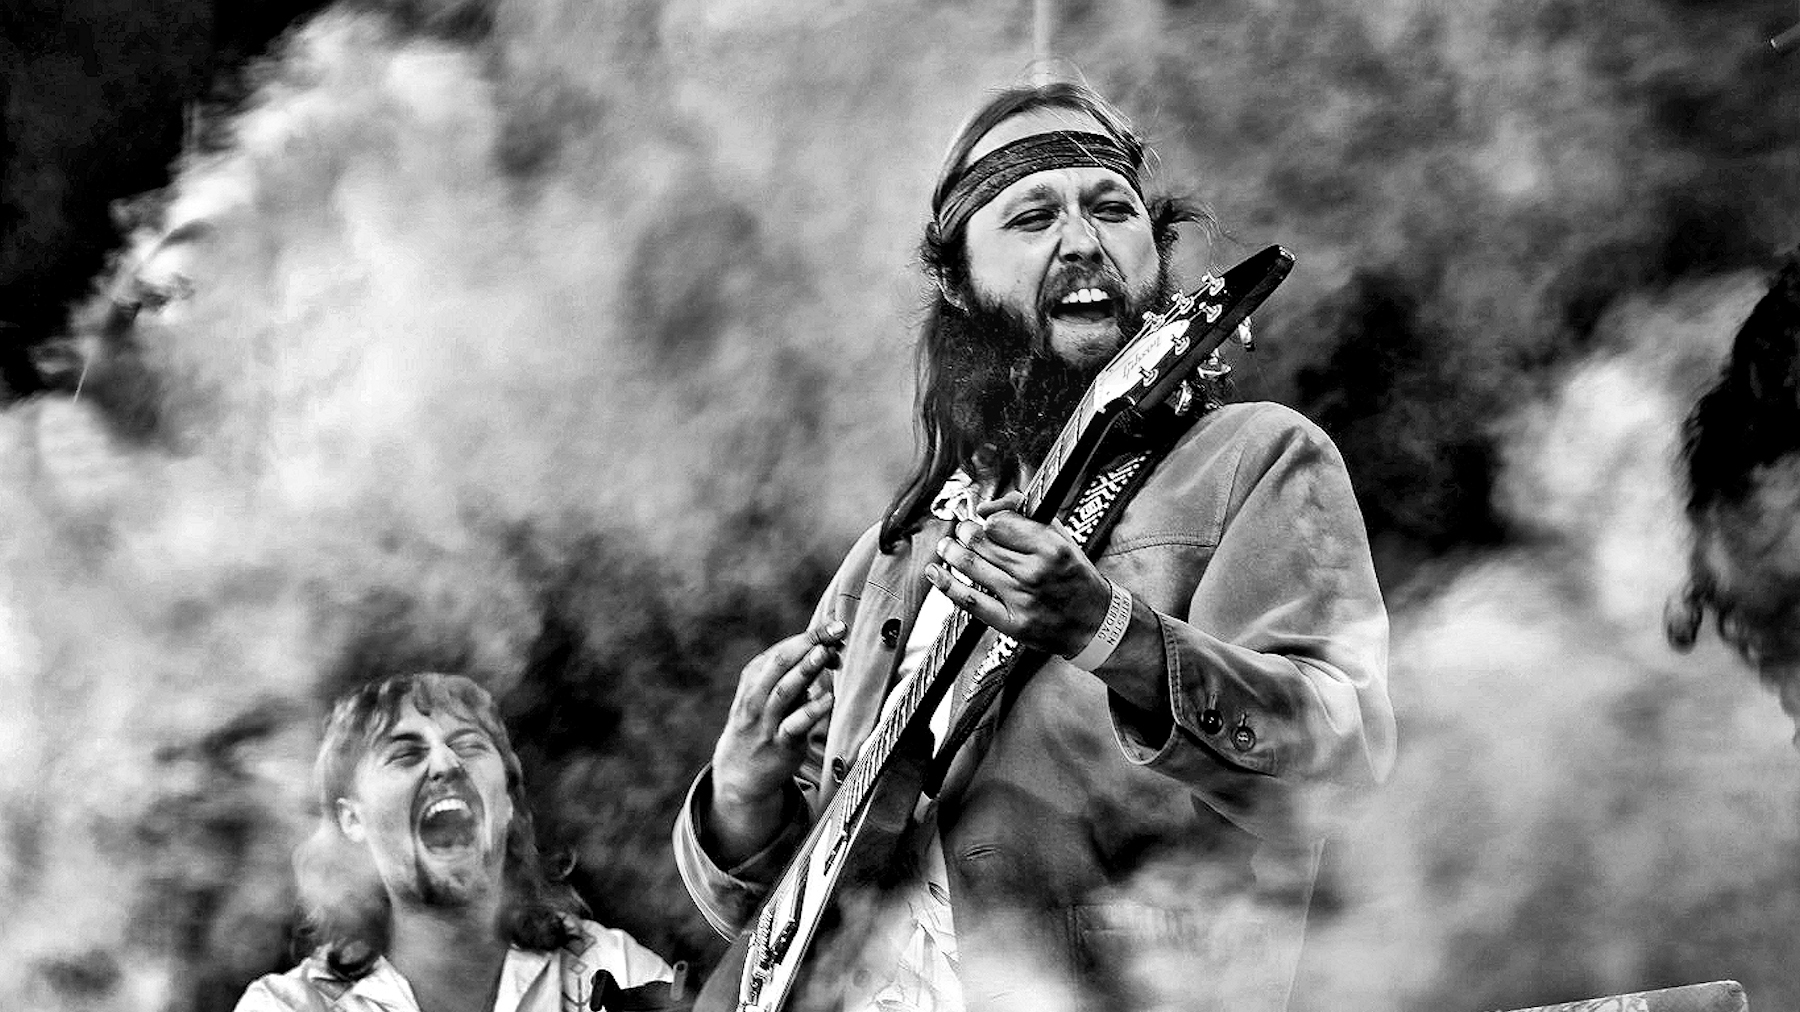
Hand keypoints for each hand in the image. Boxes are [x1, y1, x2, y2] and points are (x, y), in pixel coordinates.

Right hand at [707, 621, 843, 854]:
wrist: (738, 772)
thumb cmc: (761, 723)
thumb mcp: (765, 694)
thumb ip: (792, 674)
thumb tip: (828, 649)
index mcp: (753, 679)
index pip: (781, 650)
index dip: (810, 636)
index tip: (835, 626)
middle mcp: (756, 697)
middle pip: (780, 664)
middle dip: (809, 644)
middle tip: (836, 631)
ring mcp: (766, 721)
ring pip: (784, 691)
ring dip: (806, 670)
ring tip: (827, 653)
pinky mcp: (779, 745)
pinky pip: (794, 725)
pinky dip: (811, 710)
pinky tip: (829, 698)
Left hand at [924, 492, 1111, 657]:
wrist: (1096, 623)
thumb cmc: (1076, 577)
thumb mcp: (1062, 538)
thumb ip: (1028, 516)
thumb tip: (989, 507)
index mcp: (1051, 548)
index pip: (1000, 523)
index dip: (988, 519)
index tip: (987, 521)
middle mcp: (1035, 573)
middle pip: (982, 543)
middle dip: (966, 532)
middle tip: (963, 530)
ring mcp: (1021, 599)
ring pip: (972, 567)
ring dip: (952, 551)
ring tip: (947, 545)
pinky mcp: (1012, 623)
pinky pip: (971, 601)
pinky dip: (947, 585)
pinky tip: (935, 573)